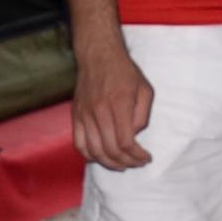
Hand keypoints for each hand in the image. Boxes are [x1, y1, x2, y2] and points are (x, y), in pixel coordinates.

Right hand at [70, 43, 155, 170]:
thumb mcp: (145, 90)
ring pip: (94, 151)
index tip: (146, 158)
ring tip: (122, 165)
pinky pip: (79, 144)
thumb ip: (142, 116)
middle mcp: (99, 111)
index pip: (125, 142)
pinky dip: (90, 156)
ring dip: (109, 163)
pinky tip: (101, 157)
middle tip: (136, 163)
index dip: (137, 156)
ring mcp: (84, 114)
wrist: (99, 55)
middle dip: (126, 162)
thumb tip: (134, 135)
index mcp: (118, 104)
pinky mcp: (75, 116)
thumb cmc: (125, 72)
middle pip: (110, 150)